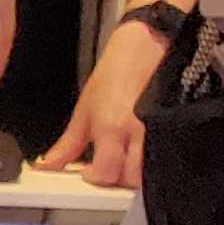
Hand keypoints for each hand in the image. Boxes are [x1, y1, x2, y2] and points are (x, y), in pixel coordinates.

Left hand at [45, 22, 171, 187]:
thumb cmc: (116, 70)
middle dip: (118, 182)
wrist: (146, 42)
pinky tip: (143, 153)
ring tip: (125, 162)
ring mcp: (160, 129)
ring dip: (137, 174)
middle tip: (107, 170)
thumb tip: (47, 165)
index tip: (88, 173)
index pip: (106, 173)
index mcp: (112, 127)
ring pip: (152, 171)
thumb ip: (68, 144)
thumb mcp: (85, 109)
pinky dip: (156, 161)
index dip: (95, 179)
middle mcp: (138, 132)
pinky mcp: (176, 124)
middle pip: (132, 179)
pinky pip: (168, 153)